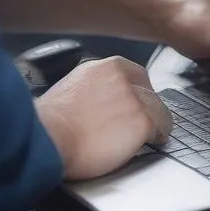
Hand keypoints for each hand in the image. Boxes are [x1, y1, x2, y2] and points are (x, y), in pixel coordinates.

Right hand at [35, 56, 172, 180]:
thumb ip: (91, 89)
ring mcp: (133, 97)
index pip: (134, 74)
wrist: (48, 138)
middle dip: (147, 105)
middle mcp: (120, 78)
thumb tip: (99, 102)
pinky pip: (160, 126)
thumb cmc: (49, 124)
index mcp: (102, 68)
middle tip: (142, 121)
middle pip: (148, 90)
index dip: (137, 91)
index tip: (137, 102)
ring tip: (151, 135)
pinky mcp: (141, 119)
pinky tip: (152, 142)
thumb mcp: (69, 91)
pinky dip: (158, 136)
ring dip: (154, 122)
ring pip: (158, 107)